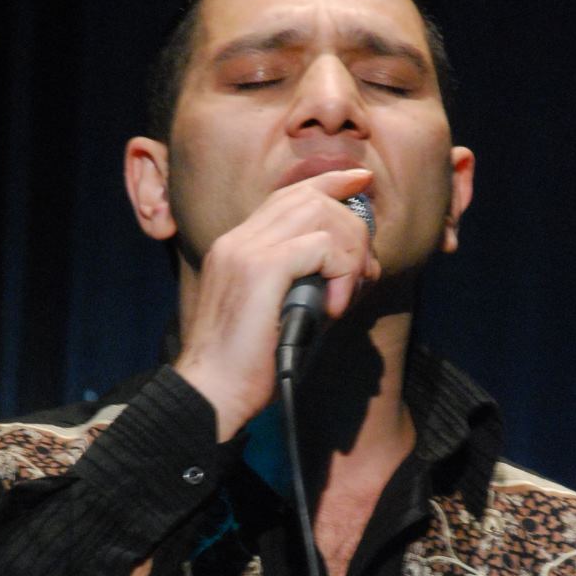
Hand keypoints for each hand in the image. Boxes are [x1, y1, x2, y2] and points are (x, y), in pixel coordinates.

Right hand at [174, 168, 380, 439]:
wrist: (210, 393)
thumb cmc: (244, 368)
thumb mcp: (276, 314)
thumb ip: (304, 284)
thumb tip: (351, 273)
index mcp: (236, 246)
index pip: (288, 195)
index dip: (329, 182)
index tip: (361, 182)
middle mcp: (238, 240)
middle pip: (310, 198)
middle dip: (352, 227)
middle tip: (365, 272)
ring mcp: (246, 251)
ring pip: (320, 215)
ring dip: (350, 252)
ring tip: (348, 293)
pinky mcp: (261, 270)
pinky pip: (321, 246)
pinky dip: (341, 273)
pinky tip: (334, 308)